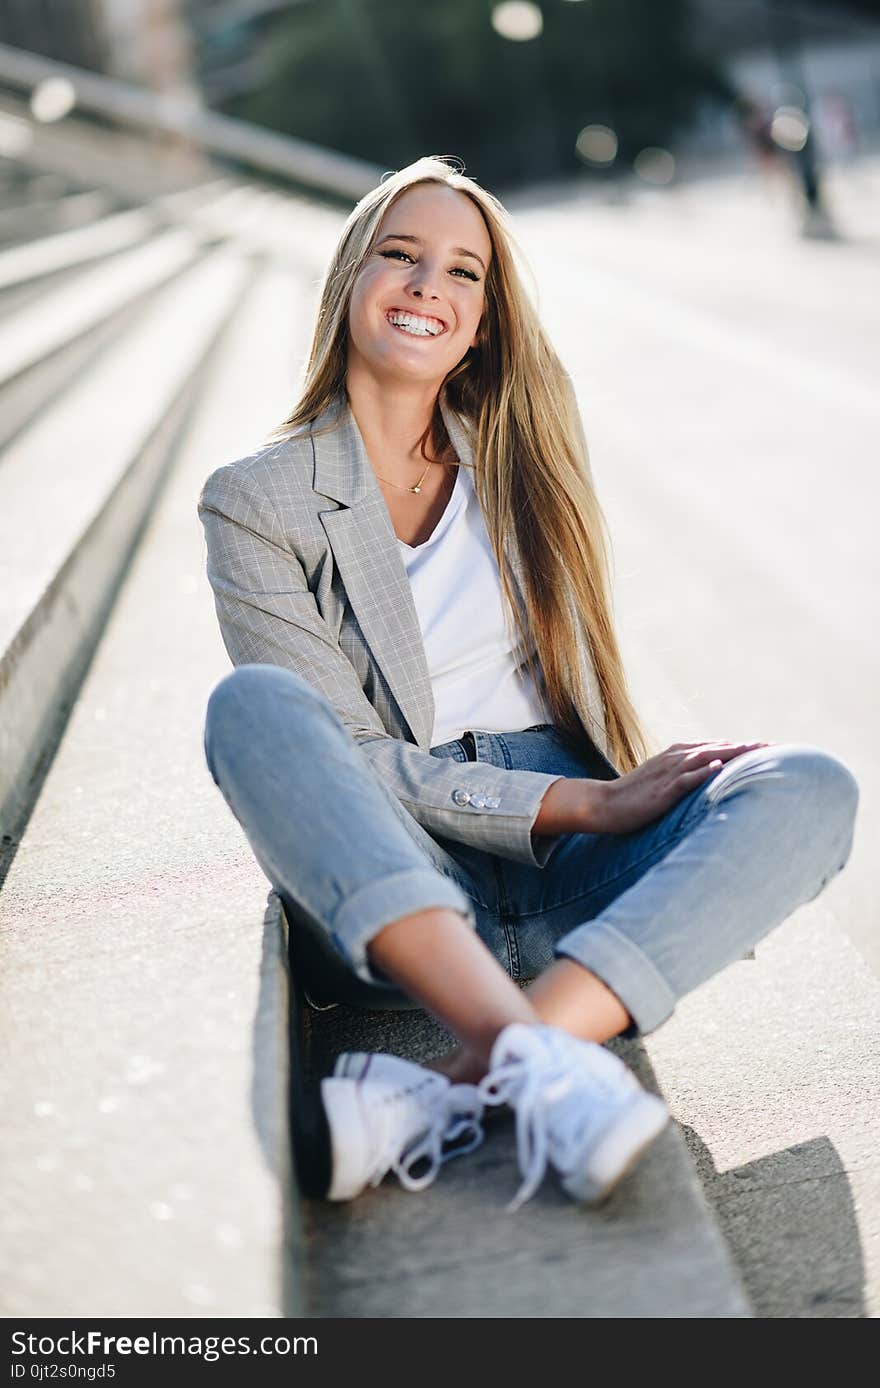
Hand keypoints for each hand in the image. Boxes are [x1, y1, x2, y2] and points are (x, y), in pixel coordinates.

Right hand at [584, 740, 771, 834]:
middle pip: (717, 747)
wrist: (604, 803)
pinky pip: (685, 778)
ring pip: (706, 757)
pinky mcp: (662, 790)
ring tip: (757, 751)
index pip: (716, 746)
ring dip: (733, 754)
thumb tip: (707, 778)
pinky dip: (702, 771)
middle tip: (775, 746)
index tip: (768, 747)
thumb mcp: (663, 781)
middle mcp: (676, 757)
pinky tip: (718, 767)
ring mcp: (668, 772)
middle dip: (747, 747)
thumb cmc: (634, 796)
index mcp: (677, 755)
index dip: (742, 747)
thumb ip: (685, 776)